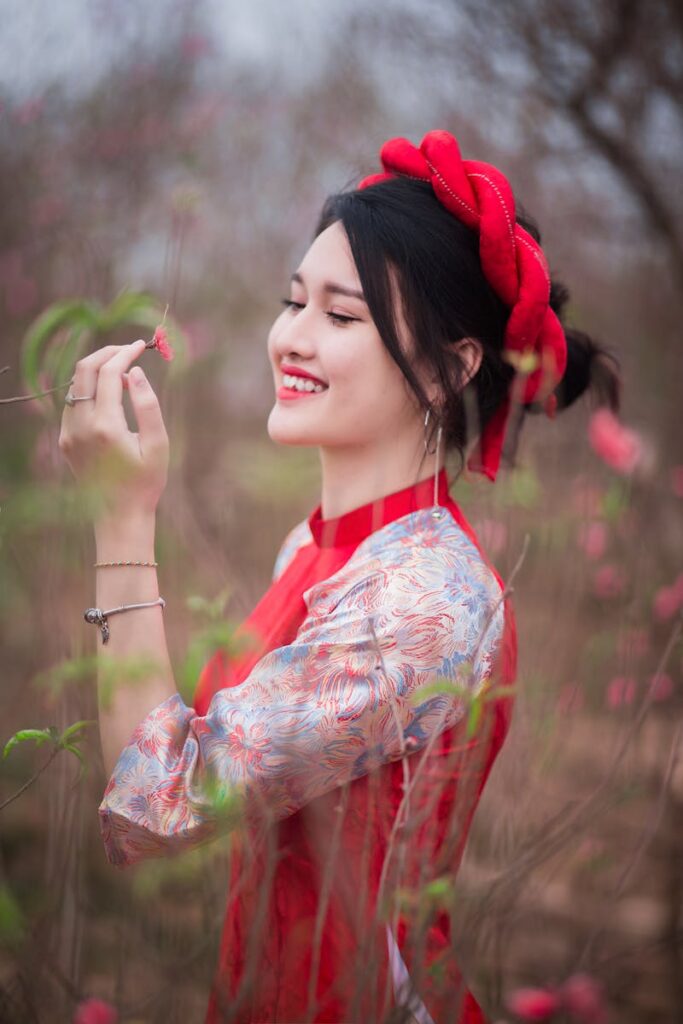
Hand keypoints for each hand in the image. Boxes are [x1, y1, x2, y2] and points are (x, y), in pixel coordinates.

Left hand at [58, 340, 169, 522]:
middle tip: (129, 350)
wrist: (120, 515)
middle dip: (106, 353)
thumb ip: (147, 405)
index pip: (108, 373)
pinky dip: (89, 390)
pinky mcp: (66, 440)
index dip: (125, 353)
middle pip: (84, 370)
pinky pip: (73, 403)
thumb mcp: (158, 444)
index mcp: (105, 426)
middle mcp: (81, 426)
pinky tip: (109, 394)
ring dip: (96, 370)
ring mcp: (69, 433)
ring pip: (75, 384)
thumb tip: (134, 372)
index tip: (141, 346)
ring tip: (122, 370)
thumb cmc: (146, 482)